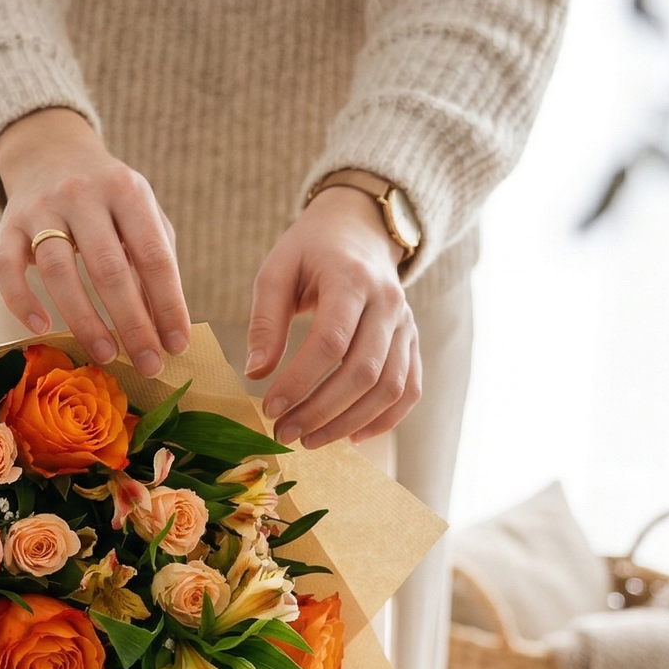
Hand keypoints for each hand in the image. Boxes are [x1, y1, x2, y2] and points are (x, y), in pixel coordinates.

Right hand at [0, 109, 191, 377]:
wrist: (50, 153)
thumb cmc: (107, 199)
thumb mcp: (140, 215)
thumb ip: (155, 263)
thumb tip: (166, 328)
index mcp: (126, 191)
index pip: (152, 254)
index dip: (168, 303)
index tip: (177, 345)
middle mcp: (83, 194)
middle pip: (108, 267)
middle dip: (132, 322)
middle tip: (148, 364)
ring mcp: (41, 208)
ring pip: (58, 270)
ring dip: (84, 319)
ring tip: (106, 355)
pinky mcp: (8, 224)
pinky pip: (6, 267)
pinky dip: (21, 301)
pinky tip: (42, 329)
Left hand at [245, 186, 421, 446]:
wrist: (360, 229)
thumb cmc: (310, 250)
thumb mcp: (277, 270)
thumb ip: (266, 320)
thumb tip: (255, 372)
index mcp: (350, 279)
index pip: (331, 341)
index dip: (300, 381)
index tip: (269, 407)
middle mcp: (388, 303)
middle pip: (363, 371)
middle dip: (322, 410)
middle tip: (284, 433)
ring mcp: (406, 324)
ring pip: (390, 387)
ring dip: (349, 422)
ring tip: (310, 440)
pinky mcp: (412, 341)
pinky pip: (409, 389)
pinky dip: (385, 419)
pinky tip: (351, 436)